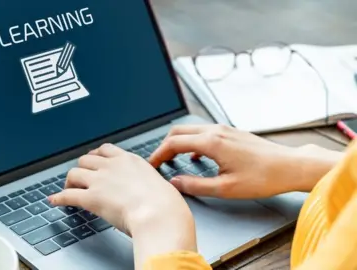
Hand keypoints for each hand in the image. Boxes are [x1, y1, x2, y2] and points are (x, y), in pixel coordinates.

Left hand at [49, 144, 196, 268]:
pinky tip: (55, 201)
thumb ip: (146, 181)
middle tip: (81, 177)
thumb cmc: (164, 203)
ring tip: (68, 188)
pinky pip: (68, 195)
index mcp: (129, 160)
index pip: (106, 149)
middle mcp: (112, 166)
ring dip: (70, 181)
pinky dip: (59, 198)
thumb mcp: (157, 183)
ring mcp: (99, 181)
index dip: (97, 155)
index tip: (95, 160)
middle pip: (86, 159)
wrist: (158, 214)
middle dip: (82, 168)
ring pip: (74, 173)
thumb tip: (146, 188)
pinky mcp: (90, 198)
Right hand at [149, 124, 342, 198]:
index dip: (158, 154)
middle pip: (178, 131)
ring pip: (190, 130)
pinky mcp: (231, 132)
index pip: (173, 143)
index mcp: (211, 142)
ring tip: (172, 159)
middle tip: (157, 162)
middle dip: (164, 146)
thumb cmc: (263, 177)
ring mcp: (224, 129)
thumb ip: (196, 185)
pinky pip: (203, 132)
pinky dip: (191, 141)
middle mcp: (215, 131)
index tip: (151, 165)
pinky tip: (195, 156)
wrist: (290, 166)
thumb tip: (175, 182)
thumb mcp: (226, 188)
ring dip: (177, 142)